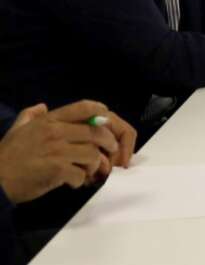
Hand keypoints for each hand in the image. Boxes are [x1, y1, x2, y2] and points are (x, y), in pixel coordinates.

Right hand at [0, 100, 135, 203]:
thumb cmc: (7, 156)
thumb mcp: (17, 129)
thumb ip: (30, 115)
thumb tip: (42, 106)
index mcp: (49, 120)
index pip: (84, 107)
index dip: (101, 112)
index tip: (107, 121)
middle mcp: (55, 132)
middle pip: (97, 132)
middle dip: (109, 144)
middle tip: (109, 153)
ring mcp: (57, 151)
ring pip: (93, 154)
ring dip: (94, 166)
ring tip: (86, 171)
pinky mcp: (57, 170)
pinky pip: (81, 174)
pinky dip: (80, 180)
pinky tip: (71, 182)